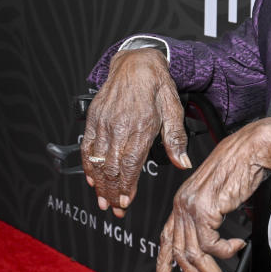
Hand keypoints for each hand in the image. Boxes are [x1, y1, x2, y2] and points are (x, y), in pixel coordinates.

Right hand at [80, 48, 190, 217]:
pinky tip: (91, 178)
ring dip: (99, 184)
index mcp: (140, 126)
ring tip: (102, 200)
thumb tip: (183, 162)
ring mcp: (104, 123)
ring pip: (98, 161)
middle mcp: (119, 126)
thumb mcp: (174, 109)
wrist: (136, 62)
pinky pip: (87, 147)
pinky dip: (88, 165)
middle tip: (115, 209)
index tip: (126, 202)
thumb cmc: (156, 85)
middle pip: (112, 168)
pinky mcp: (93, 119)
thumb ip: (176, 139)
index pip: (130, 165)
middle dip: (113, 193)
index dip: (127, 187)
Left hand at [154, 115, 270, 271]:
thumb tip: (213, 240)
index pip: (166, 237)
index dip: (163, 262)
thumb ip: (210, 215)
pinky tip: (237, 245)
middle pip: (180, 253)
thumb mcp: (219, 194)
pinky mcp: (204, 208)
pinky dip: (226, 251)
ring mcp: (191, 206)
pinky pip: (211, 244)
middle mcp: (182, 204)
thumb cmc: (240, 166)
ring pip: (195, 254)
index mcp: (182, 200)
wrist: (251, 149)